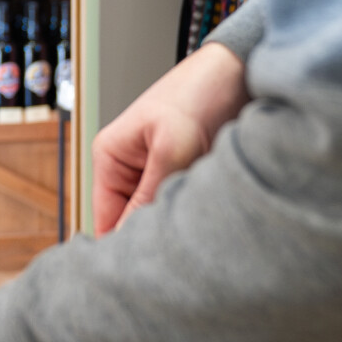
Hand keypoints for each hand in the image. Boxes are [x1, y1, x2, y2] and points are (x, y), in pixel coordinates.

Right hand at [92, 41, 248, 233]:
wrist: (237, 73)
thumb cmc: (198, 94)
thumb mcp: (172, 148)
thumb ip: (149, 195)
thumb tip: (129, 241)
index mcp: (110, 157)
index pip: (105, 219)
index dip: (123, 246)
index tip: (148, 268)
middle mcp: (127, 168)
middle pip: (131, 222)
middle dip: (153, 234)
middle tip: (179, 245)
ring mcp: (153, 172)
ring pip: (157, 217)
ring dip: (175, 222)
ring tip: (196, 220)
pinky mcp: (179, 175)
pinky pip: (177, 207)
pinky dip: (189, 212)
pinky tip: (205, 212)